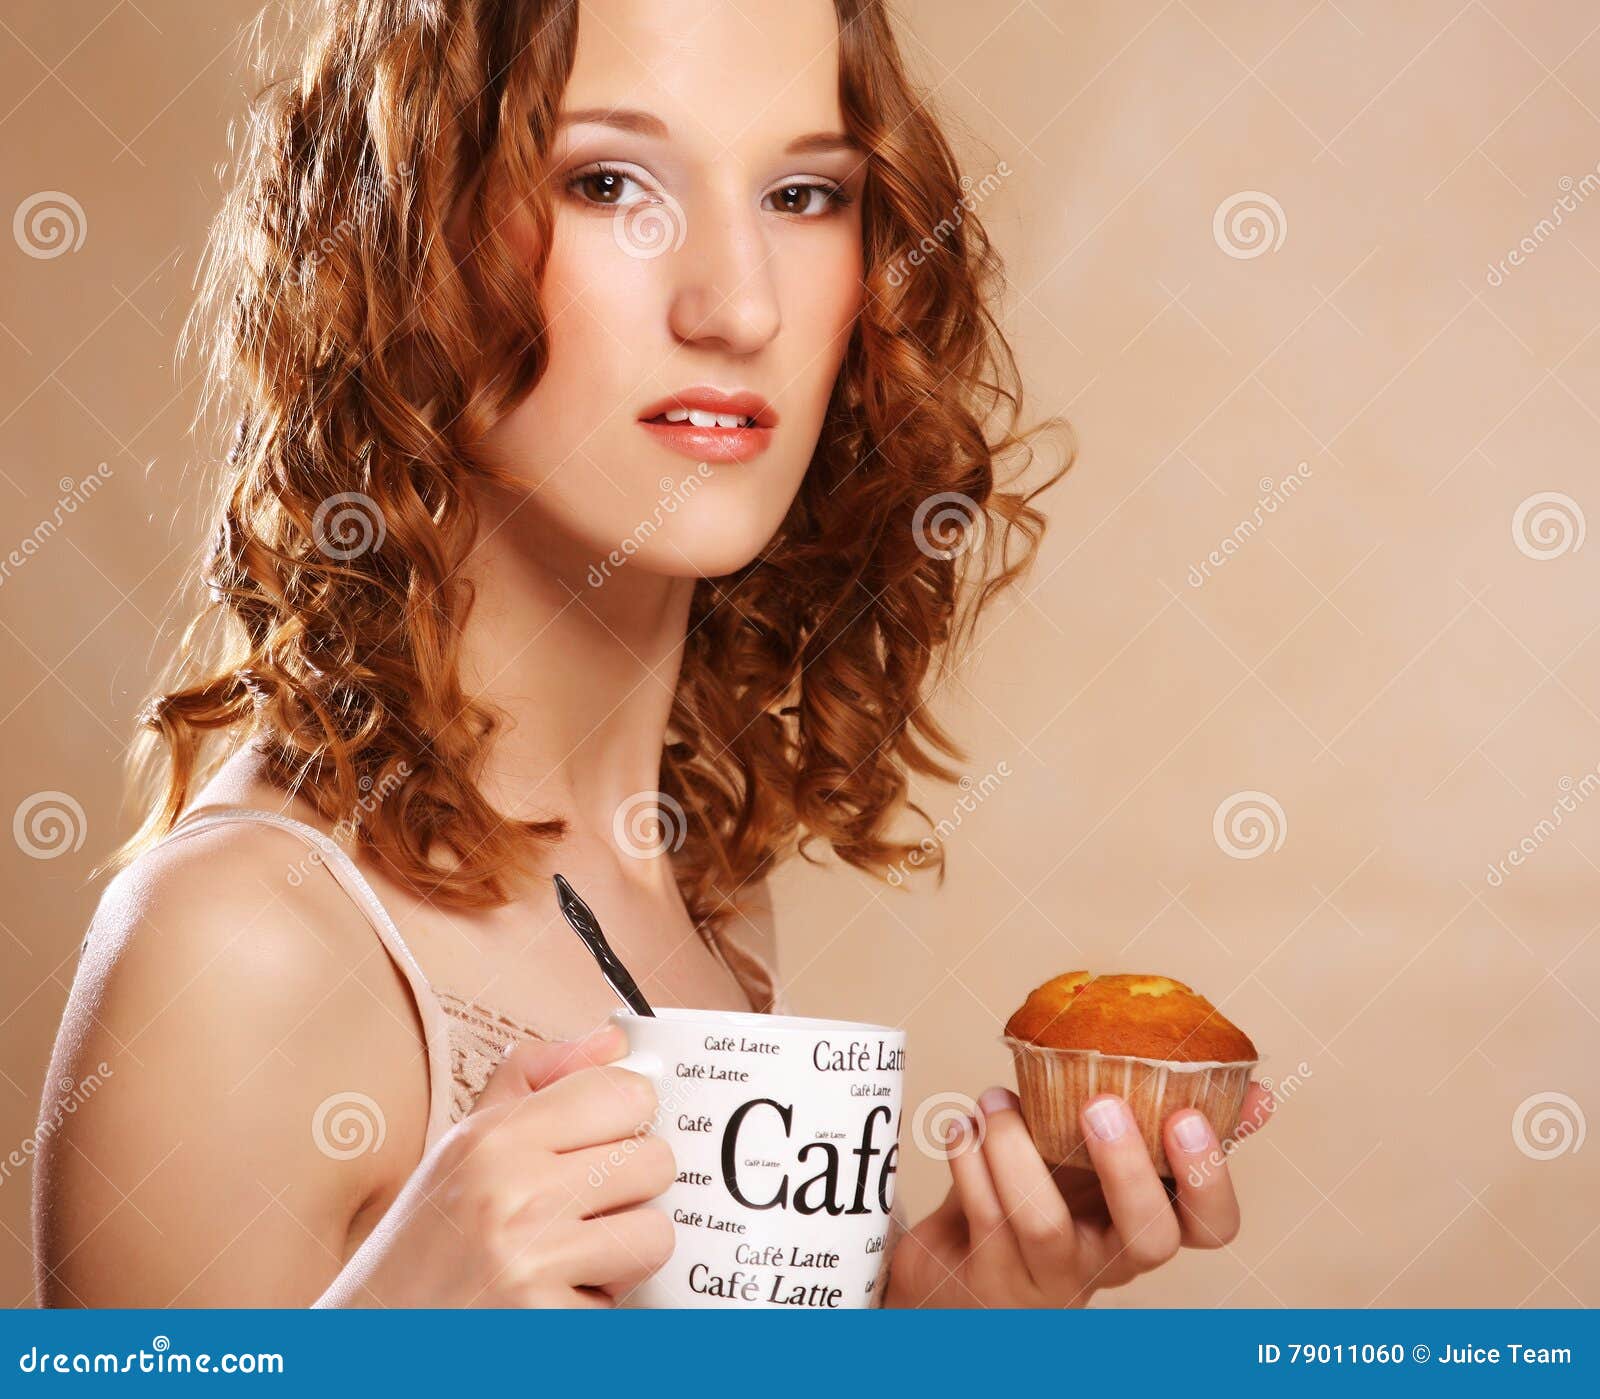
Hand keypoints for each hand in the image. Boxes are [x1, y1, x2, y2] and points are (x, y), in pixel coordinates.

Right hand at [316, 1024, 674, 1306]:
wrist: (373, 1335)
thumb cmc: (424, 1245)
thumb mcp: (463, 1145)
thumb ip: (536, 1080)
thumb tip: (613, 1042)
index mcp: (493, 1137)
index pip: (622, 1092)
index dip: (630, 1116)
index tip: (611, 1135)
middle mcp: (511, 1192)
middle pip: (653, 1162)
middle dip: (631, 1191)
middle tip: (585, 1208)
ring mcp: (530, 1262)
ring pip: (653, 1236)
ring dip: (621, 1254)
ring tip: (571, 1257)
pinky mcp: (547, 1325)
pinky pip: (622, 1304)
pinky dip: (594, 1309)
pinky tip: (549, 1301)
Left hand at [884, 1080, 1273, 1307]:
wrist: (963, 1262)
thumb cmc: (1048, 1197)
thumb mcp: (1105, 1157)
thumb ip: (1167, 1121)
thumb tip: (1256, 1092)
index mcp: (1148, 1224)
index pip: (1211, 1227)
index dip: (1209, 1177)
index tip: (1187, 1115)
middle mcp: (1109, 1261)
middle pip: (1147, 1239)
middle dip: (1127, 1167)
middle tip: (1099, 1103)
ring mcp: (1049, 1276)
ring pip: (1044, 1223)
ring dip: (1016, 1146)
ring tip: (997, 1098)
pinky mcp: (990, 1277)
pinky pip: (982, 1216)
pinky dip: (969, 1158)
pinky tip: (964, 1127)